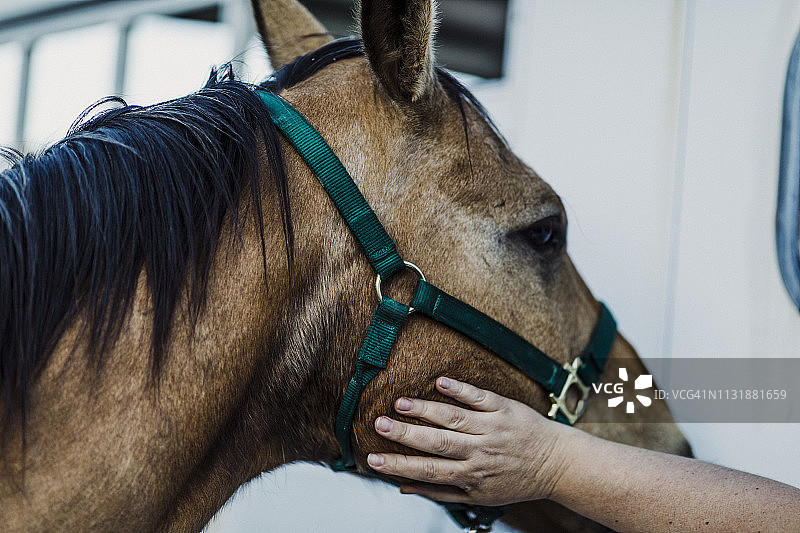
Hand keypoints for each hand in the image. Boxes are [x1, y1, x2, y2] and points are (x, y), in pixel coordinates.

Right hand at [366, 377, 571, 505]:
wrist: (556, 463)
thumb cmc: (514, 480)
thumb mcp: (479, 497)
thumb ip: (441, 492)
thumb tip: (404, 489)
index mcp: (471, 475)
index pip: (428, 471)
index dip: (399, 466)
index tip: (373, 459)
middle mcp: (480, 452)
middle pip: (438, 443)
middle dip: (406, 435)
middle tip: (379, 425)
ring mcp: (492, 428)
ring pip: (454, 418)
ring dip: (426, 410)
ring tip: (400, 403)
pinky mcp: (504, 408)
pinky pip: (479, 397)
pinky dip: (460, 389)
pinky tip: (440, 381)